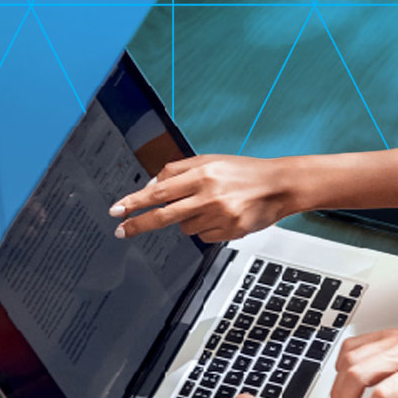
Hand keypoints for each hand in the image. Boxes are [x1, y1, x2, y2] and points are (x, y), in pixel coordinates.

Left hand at [109, 154, 291, 240]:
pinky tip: (222, 216)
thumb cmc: (245, 172)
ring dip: (189, 219)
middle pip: (163, 215)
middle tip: (121, 231)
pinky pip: (203, 236)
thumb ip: (179, 170)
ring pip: (185, 227)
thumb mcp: (211, 161)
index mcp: (203, 174)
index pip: (160, 191)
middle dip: (138, 224)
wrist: (280, 186)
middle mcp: (209, 195)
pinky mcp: (230, 231)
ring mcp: (220, 216)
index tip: (117, 210)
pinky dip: (207, 228)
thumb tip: (152, 186)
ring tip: (212, 206)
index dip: (135, 202)